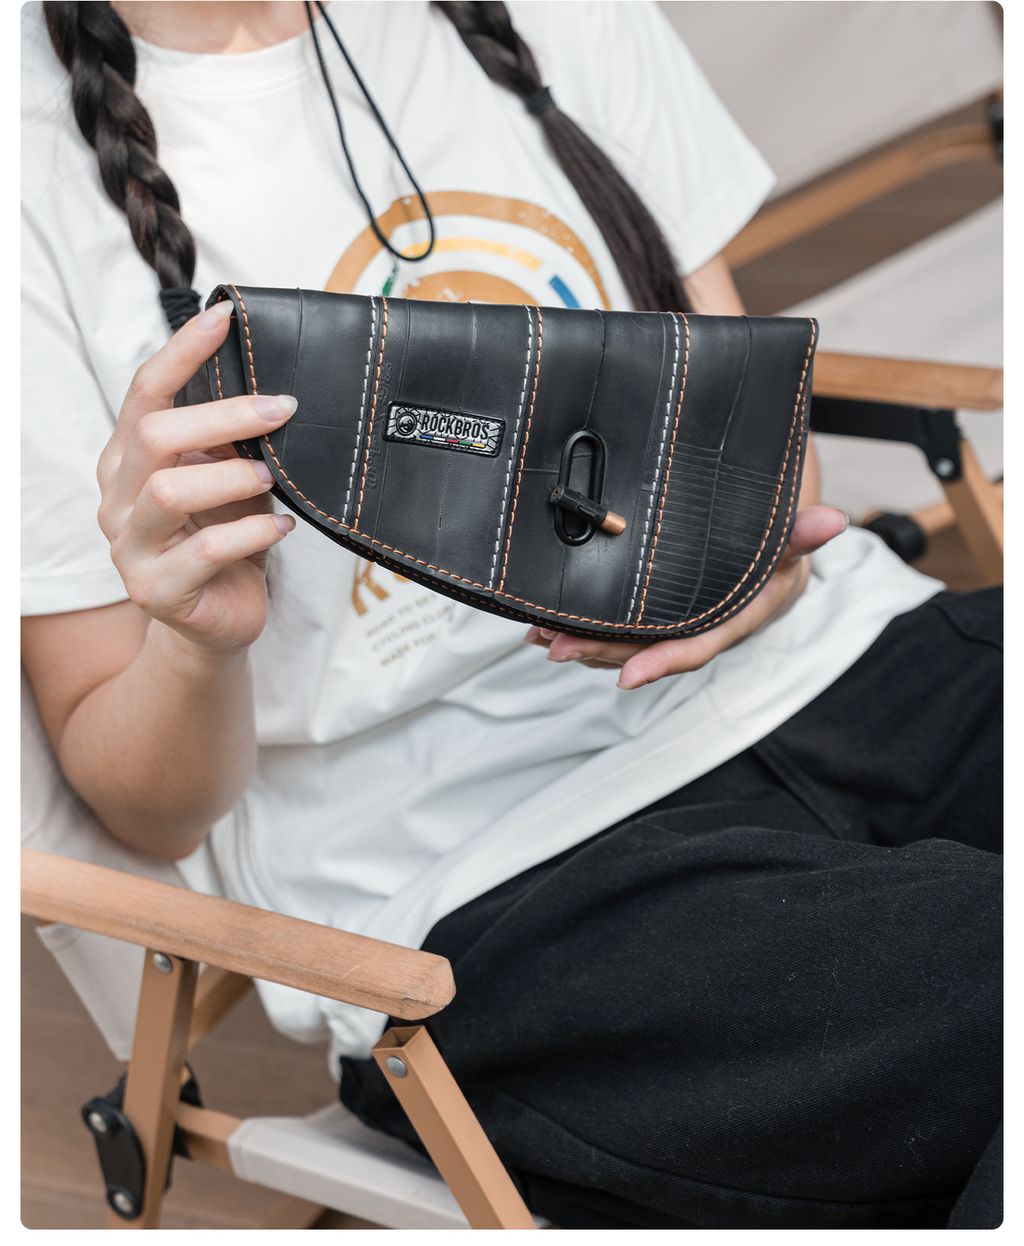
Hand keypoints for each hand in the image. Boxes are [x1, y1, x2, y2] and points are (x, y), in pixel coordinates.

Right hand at [97, 301, 297, 655]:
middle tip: (281, 411)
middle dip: (224, 415)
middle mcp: (119, 499)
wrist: (217, 623)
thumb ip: (230, 443)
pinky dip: (253, 534)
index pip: (144, 392)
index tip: (225, 318)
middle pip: (155, 435)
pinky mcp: (156, 590)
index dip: (182, 352)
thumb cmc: (226, 543)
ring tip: (272, 478)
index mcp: (129, 461)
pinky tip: (282, 529)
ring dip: (232, 477)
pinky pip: (205, 551)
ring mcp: (130, 547)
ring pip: (171, 491)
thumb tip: (273, 391)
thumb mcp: (228, 483)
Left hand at [524, 505, 848, 688]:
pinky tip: (551, 624)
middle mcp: (704, 630)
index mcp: (737, 620)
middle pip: (649, 650)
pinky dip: (587, 629)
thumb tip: (834, 519)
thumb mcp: (791, 539)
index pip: (698, 646)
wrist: (773, 554)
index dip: (663, 661)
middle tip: (553, 645)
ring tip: (539, 636)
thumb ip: (802, 534)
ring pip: (628, 644)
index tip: (626, 677)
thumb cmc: (779, 546)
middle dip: (600, 649)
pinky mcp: (658, 619)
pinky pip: (622, 631)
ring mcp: (678, 627)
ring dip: (583, 643)